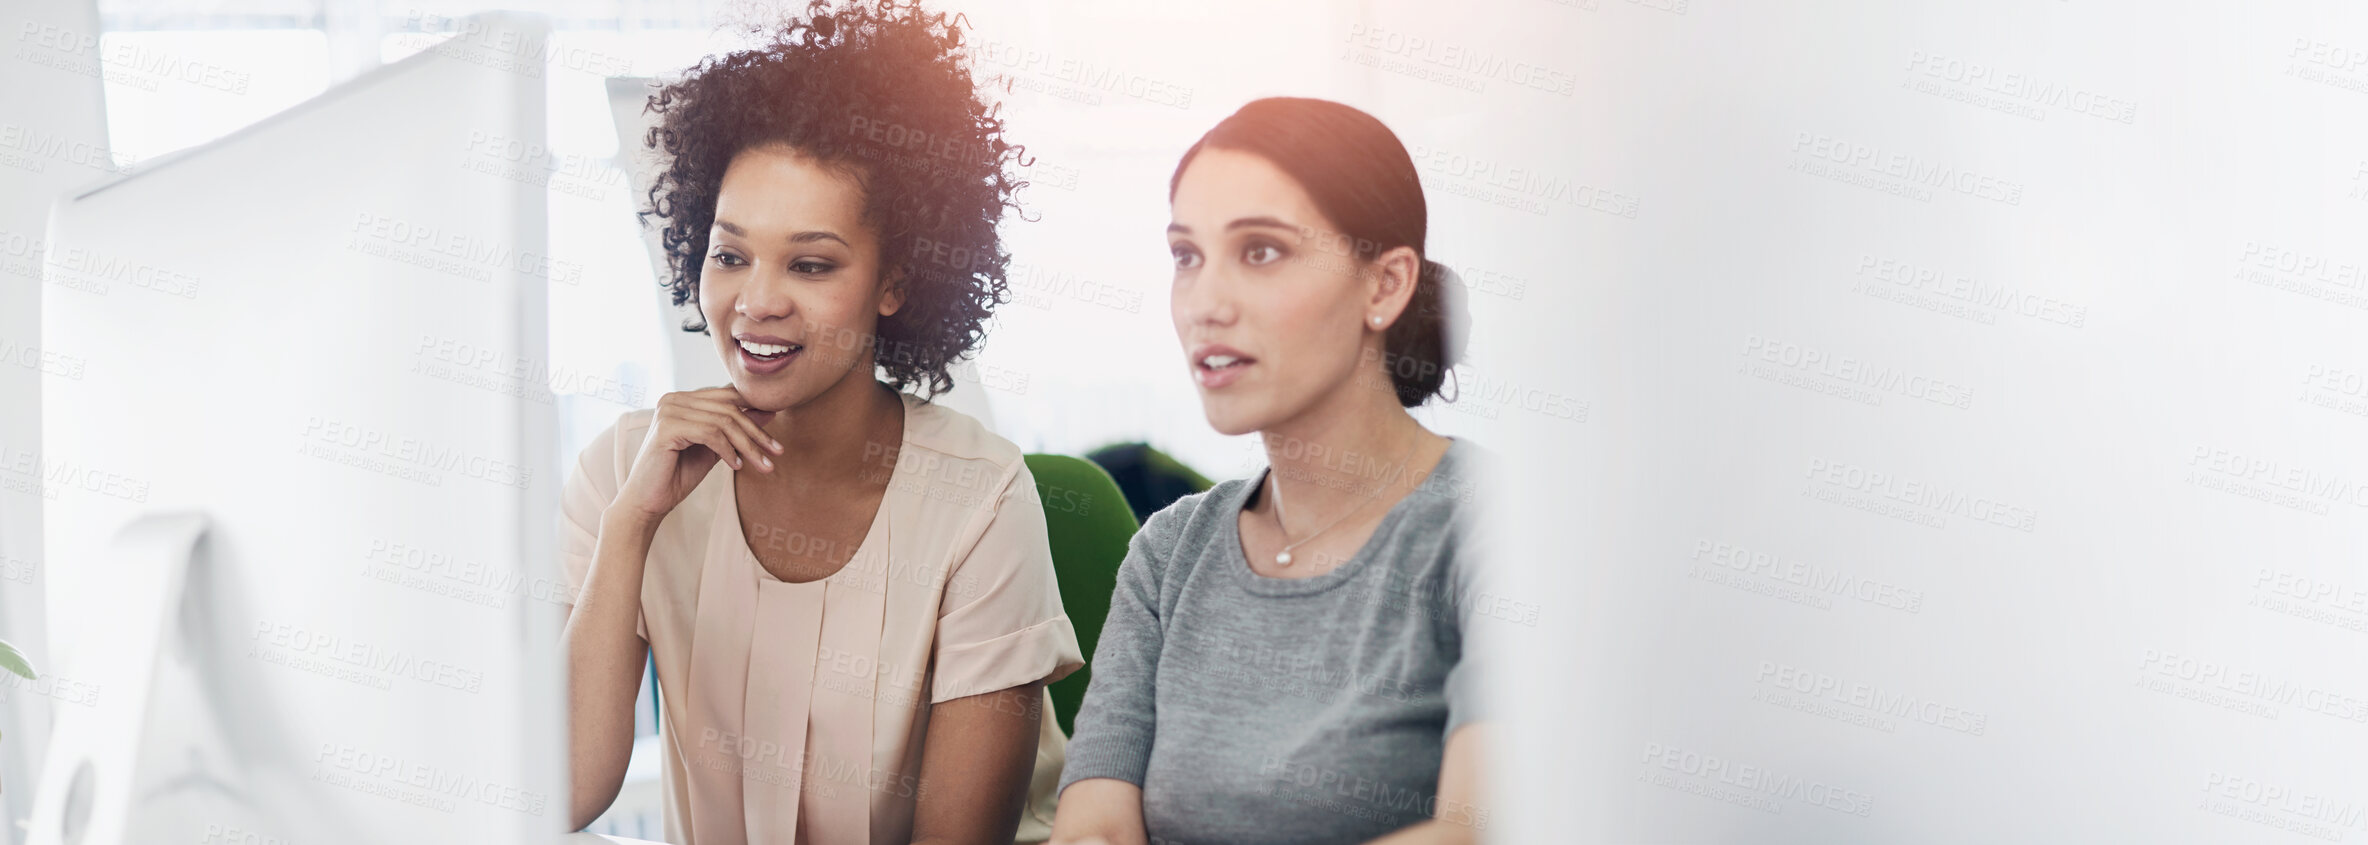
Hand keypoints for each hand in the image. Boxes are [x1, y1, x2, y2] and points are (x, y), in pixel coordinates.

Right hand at [610, 386, 782, 522]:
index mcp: (684, 399)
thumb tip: (769, 410)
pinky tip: (735, 466)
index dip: (756, 414)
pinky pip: (710, 433)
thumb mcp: (716, 448)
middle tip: (778, 453)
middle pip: (729, 407)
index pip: (728, 397)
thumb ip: (736, 429)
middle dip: (757, 432)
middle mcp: (674, 399)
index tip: (776, 437)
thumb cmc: (678, 475)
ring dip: (748, 445)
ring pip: (723, 421)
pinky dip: (728, 450)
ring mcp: (669, 410)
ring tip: (763, 465)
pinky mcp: (667, 427)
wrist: (648, 501)